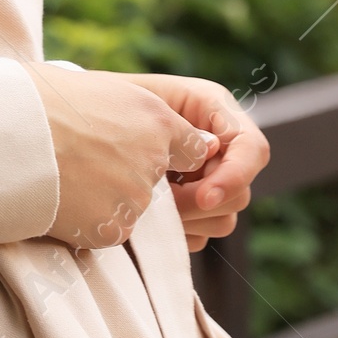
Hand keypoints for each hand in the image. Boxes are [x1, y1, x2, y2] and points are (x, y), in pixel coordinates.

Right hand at [30, 65, 221, 252]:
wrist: (1, 133)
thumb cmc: (35, 99)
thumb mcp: (96, 86)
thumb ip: (136, 110)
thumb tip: (150, 123)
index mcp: (155, 119)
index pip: (191, 149)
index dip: (161, 152)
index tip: (133, 151)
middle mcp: (154, 160)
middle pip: (155, 181)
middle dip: (125, 177)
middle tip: (82, 162)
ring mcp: (135, 198)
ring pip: (130, 206)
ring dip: (103, 199)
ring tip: (63, 176)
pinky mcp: (113, 229)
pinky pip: (107, 230)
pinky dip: (86, 221)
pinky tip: (59, 198)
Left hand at [128, 71, 269, 252]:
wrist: (85, 120)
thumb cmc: (113, 102)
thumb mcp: (144, 101)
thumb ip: (178, 126)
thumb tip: (208, 150)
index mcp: (216, 112)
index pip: (252, 149)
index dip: (234, 176)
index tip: (204, 196)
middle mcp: (221, 149)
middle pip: (241, 192)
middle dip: (201, 204)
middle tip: (163, 200)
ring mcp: (209, 182)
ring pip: (224, 219)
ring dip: (188, 220)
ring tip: (151, 203)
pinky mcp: (193, 209)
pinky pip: (201, 236)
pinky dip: (177, 232)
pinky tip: (151, 216)